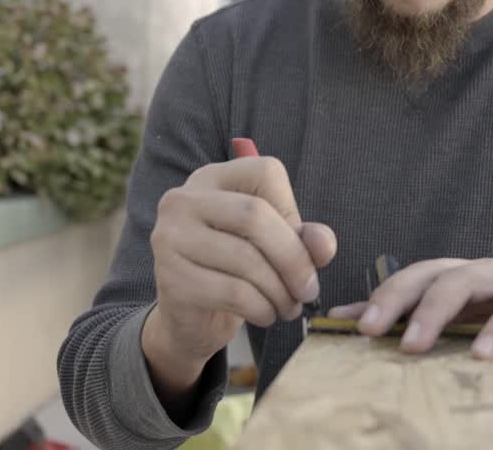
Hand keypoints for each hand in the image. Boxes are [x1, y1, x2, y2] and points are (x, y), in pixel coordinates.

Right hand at [143, 156, 336, 394]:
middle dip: (293, 259)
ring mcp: (170, 237)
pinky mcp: (170, 278)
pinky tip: (266, 315)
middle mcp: (183, 199)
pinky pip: (233, 292)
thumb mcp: (274, 247)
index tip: (301, 247)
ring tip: (289, 307)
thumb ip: (304, 238)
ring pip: (246, 259)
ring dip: (280, 291)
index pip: (266, 172)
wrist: (189, 318)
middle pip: (255, 215)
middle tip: (309, 290)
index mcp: (212, 178)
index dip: (292, 211)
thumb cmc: (234, 271)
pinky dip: (261, 308)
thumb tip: (323, 244)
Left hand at [326, 258, 492, 359]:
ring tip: (416, 346)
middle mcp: (481, 270)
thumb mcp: (459, 321)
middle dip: (398, 299)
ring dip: (438, 311)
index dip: (383, 297)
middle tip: (373, 332)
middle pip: (433, 273)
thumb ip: (404, 317)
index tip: (355, 327)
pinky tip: (484, 353)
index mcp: (457, 276)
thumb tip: (339, 318)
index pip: (413, 278)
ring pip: (468, 280)